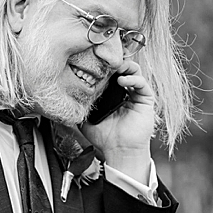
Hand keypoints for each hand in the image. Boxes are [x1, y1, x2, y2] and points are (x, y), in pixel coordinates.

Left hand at [81, 59, 154, 180]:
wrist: (119, 151)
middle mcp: (125, 93)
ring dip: (125, 66)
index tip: (94, 62)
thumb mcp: (85, 118)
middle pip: (123, 69)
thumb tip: (67, 94)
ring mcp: (136, 96)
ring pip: (134, 72)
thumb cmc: (104, 138)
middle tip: (105, 61)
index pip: (110, 74)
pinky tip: (122, 81)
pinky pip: (142, 84)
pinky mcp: (145, 101)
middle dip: (115, 63)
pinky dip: (133, 78)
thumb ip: (79, 106)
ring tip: (115, 68)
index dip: (104, 67)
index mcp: (111, 95)